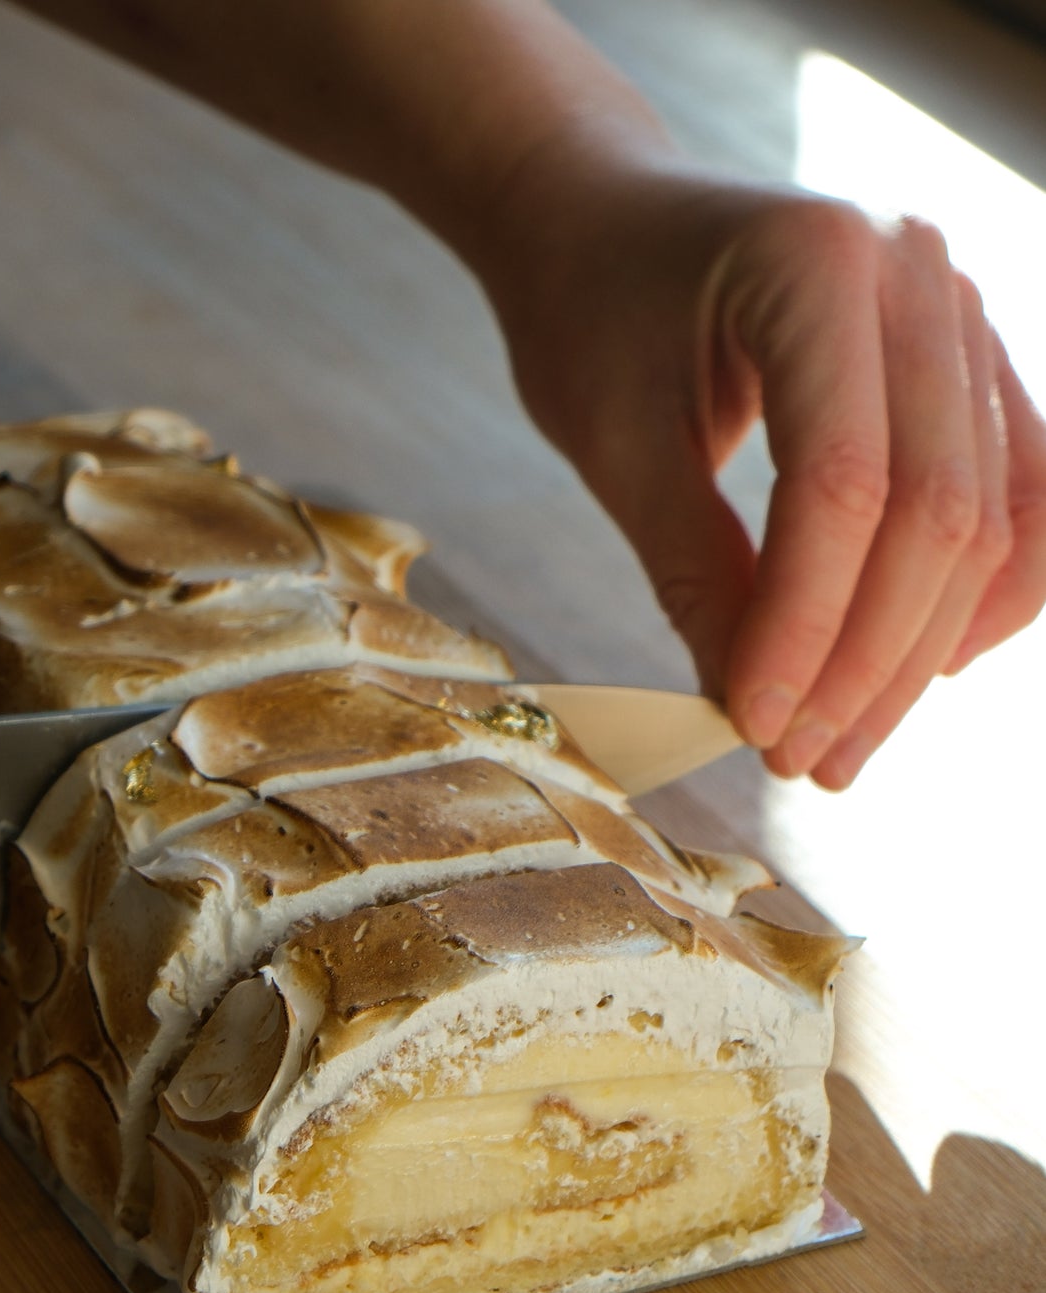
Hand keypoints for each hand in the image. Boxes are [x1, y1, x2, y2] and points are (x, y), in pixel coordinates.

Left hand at [480, 158, 1045, 785]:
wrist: (608, 223)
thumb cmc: (592, 316)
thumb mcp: (617, 446)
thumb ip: (693, 573)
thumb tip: (756, 710)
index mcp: (816, 263)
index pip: (841, 483)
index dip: (804, 625)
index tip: (754, 726)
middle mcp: (918, 270)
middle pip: (936, 510)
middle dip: (867, 661)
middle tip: (800, 764)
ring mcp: (962, 310)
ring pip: (988, 517)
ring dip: (920, 654)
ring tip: (842, 748)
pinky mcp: (971, 362)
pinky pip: (1015, 496)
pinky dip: (975, 597)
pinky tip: (915, 675)